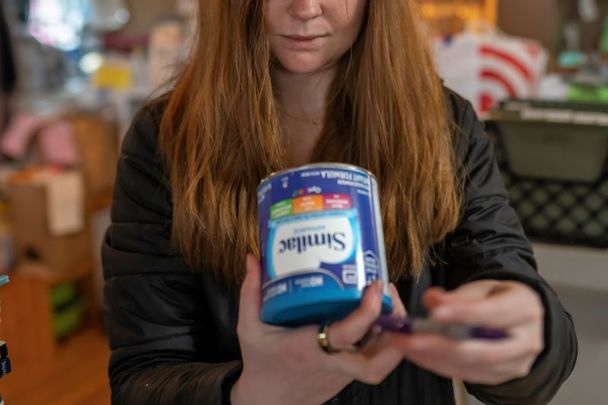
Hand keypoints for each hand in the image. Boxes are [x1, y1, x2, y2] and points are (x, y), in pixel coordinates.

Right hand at [230, 255, 406, 404]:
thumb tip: (253, 260)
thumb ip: (251, 293)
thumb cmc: (260, 363)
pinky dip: (384, 337)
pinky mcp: (349, 374)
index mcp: (307, 349)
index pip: (344, 336)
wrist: (268, 401)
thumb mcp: (248, 328)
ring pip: (383, 360)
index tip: (373, 286)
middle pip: (377, 360)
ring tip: (390, 299)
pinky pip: (376, 357)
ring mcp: (343, 372)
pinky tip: (380, 314)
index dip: (366, 311)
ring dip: (394, 331)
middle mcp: (330, 363)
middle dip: (393, 327)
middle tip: (390, 294)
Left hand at [395, 280, 543, 384]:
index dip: (464, 314)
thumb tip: (432, 299)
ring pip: (472, 366)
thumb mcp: (482, 287)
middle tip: (410, 339)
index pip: (494, 313)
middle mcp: (526, 341)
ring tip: (406, 345)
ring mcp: (514, 364)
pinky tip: (418, 354)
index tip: (435, 313)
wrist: (516, 320)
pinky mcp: (498, 377)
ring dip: (434, 357)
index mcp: (525, 309)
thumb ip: (457, 295)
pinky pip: (465, 375)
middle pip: (483, 350)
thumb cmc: (497, 299)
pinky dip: (438, 364)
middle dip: (442, 345)